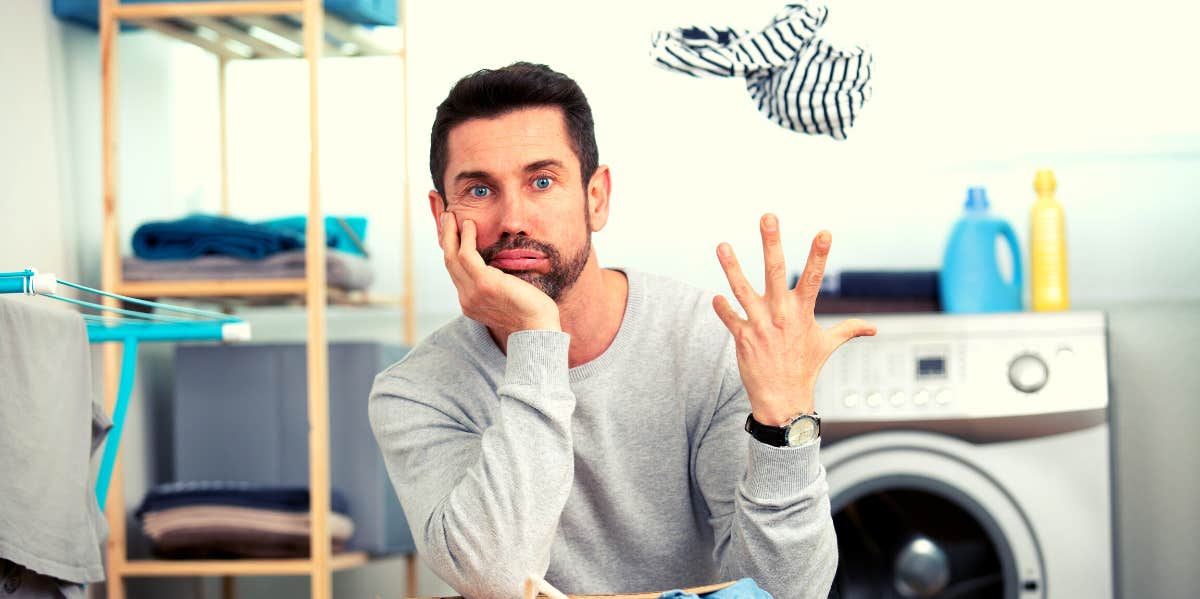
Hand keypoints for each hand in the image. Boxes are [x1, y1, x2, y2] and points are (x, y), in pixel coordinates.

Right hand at [440, 212, 560, 334]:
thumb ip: (497, 285)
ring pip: (452, 256)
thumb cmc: (532, 314)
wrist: (539, 329)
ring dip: (450, 233)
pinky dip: (466, 237)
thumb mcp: (507, 298)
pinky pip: (467, 254)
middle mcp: (467, 299)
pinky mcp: (484, 283)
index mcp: (471, 303)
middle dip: (445, 238)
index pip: (456, 273)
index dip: (452, 251)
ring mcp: (473, 293)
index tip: (451, 234)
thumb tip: (500, 270)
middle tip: (445, 218)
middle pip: (449, 262)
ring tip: (451, 215)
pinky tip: (469, 224)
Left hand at [713, 214, 875, 424]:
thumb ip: (848, 330)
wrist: (784, 400)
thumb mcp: (827, 345)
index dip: (820, 255)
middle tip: (768, 217)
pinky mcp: (743, 338)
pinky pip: (730, 318)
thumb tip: (873, 328)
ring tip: (722, 245)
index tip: (824, 232)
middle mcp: (781, 314)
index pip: (815, 278)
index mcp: (802, 312)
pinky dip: (722, 308)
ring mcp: (760, 325)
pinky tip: (714, 297)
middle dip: (772, 243)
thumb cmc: (805, 369)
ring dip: (732, 267)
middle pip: (775, 271)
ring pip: (743, 290)